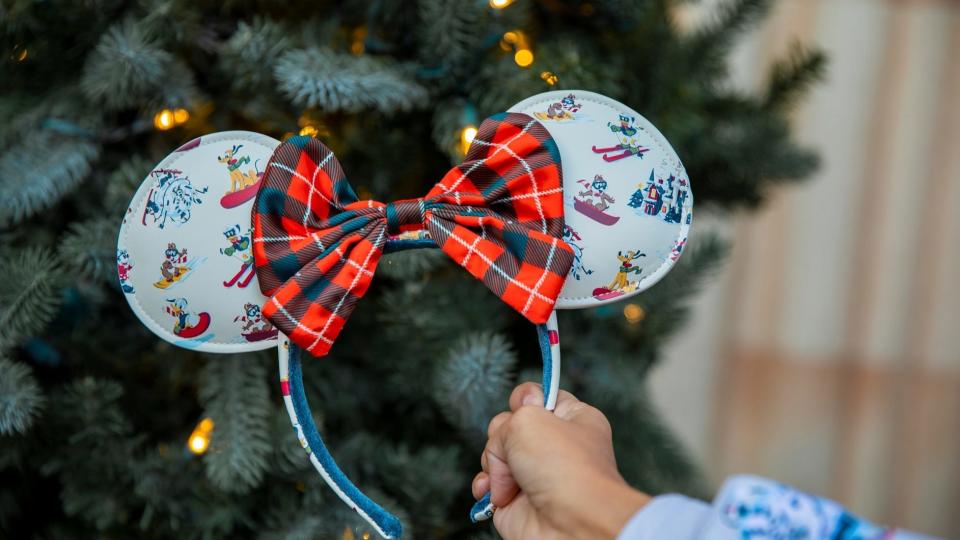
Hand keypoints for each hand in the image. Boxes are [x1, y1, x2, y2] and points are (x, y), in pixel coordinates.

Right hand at [472, 383, 649, 539]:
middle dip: (503, 437)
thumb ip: (504, 420)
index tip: (524, 407)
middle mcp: (552, 445)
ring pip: (494, 454)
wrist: (574, 525)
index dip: (525, 399)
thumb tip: (499, 446)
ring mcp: (533, 473)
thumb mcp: (529, 419)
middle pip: (508, 425)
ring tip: (512, 479)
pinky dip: (486, 487)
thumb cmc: (566, 470)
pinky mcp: (516, 499)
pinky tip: (495, 493)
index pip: (539, 396)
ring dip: (494, 464)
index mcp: (571, 419)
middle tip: (519, 451)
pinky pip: (488, 484)